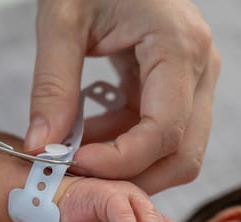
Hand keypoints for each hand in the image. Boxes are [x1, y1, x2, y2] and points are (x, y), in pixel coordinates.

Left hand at [26, 0, 220, 193]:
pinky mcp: (175, 89)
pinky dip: (124, 148)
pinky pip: (158, 136)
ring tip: (78, 153)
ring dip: (126, 166)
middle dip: (131, 178)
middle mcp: (198, 69)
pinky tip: (90, 138)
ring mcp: (191, 81)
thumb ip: (53, 87)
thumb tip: (42, 146)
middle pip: (181, 155)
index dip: (120, 162)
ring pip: (174, 152)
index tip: (75, 164)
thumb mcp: (62, 24)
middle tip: (80, 175)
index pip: (164, 132)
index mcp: (178, 47)